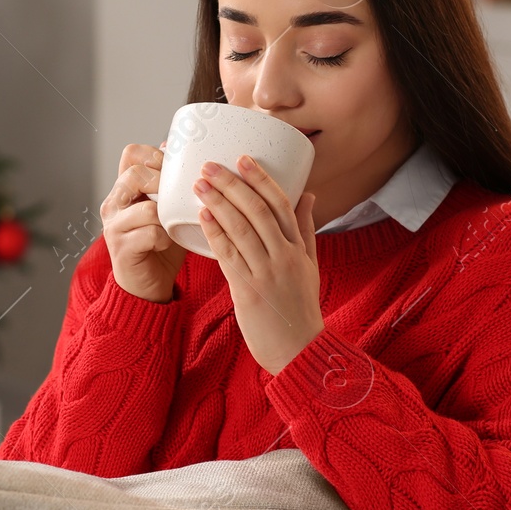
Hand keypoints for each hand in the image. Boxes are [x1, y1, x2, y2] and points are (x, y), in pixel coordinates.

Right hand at [100, 141, 187, 302]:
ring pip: (146, 207)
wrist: (146, 287)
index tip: (174, 169)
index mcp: (124, 190)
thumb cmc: (160, 247)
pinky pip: (151, 234)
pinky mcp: (122, 248)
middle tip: (179, 198)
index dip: (155, 155)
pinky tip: (167, 244)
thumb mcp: (167, 211)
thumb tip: (184, 154)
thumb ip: (171, 186)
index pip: (131, 153)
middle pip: (135, 175)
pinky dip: (165, 238)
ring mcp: (114, 226)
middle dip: (165, 184)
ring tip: (174, 225)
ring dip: (168, 216)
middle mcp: (113, 204)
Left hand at [195, 155, 323, 372]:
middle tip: (211, 165)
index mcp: (299, 248)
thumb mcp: (310, 265)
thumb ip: (305, 229)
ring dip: (219, 202)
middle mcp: (285, 257)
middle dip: (233, 184)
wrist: (299, 351)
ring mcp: (267, 273)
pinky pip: (229, 255)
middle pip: (258, 211)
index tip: (243, 159)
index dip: (261, 179)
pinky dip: (215, 233)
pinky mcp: (248, 290)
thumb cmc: (301, 308)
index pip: (282, 203)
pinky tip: (202, 216)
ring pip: (242, 229)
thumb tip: (308, 194)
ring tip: (200, 184)